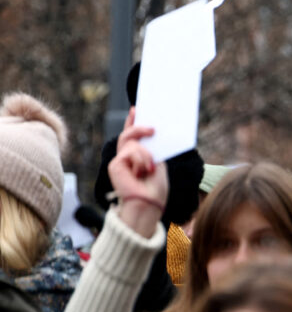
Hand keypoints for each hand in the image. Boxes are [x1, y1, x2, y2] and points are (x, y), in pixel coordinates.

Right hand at [108, 108, 167, 237]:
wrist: (148, 202)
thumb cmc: (155, 187)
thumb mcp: (157, 163)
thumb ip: (150, 148)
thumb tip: (149, 131)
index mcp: (137, 157)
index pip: (132, 136)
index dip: (132, 122)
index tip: (136, 109)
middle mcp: (126, 157)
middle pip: (129, 135)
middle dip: (139, 127)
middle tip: (152, 128)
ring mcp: (120, 160)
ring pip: (132, 143)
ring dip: (145, 155)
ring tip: (150, 168)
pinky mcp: (115, 164)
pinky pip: (130, 152)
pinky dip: (140, 160)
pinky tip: (142, 172)